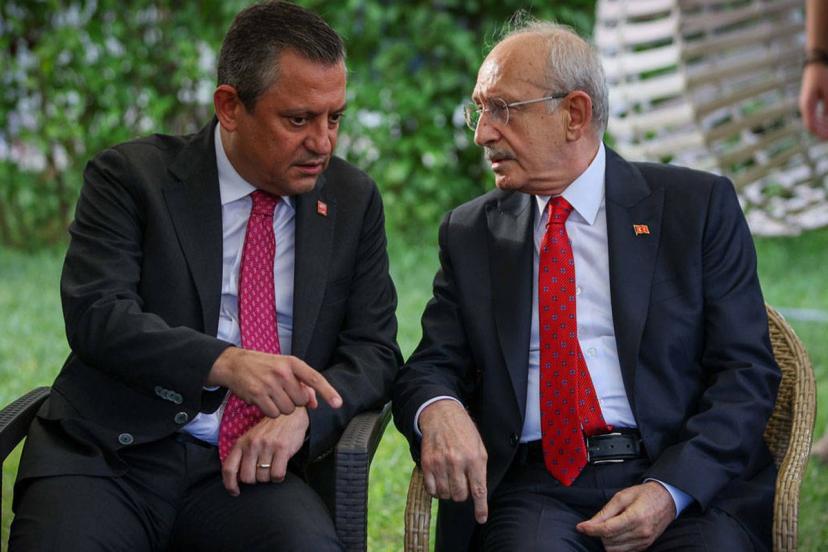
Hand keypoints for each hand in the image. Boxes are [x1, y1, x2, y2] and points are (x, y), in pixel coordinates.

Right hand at [207, 347, 341, 417]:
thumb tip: (314, 403)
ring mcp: (269, 383)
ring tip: (272, 396)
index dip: (328, 391)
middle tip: (282, 392)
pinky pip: (273, 414)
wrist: (235, 363)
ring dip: (282, 408)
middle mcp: (282, 372)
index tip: (338, 403)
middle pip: (301, 401)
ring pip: (288, 409)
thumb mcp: (285, 368)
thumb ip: (302, 384)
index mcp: (292, 363)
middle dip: (294, 401)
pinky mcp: (257, 394)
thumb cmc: (264, 366)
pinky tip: (264, 401)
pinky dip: (271, 412)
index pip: (314, 378)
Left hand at [221, 406, 309, 495]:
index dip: (230, 484)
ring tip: (272, 468)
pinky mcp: (282, 449)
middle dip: (255, 480)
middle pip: (247, 478)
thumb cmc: (270, 429)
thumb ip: (243, 454)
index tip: (235, 492)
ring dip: (268, 478)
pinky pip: (277, 475)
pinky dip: (278, 477)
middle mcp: (252, 445)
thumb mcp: (251, 437)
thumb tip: (237, 477)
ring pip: (263, 478)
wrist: (289, 413)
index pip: (229, 469)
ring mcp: (267, 446)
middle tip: (261, 473)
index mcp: (242, 442)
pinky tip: (280, 469)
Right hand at [418, 400, 488, 522]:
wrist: (441, 414)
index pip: (479, 490)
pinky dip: (436, 490)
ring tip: (450, 479)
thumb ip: (479, 470)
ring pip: (445, 494)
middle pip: (460, 495)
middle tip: (461, 484)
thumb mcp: (479, 447)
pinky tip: (439, 480)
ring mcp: (441, 463)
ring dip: (448, 492)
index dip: (481, 508)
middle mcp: (457, 462)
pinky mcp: (427, 463)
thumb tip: (478, 493)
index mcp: (475, 458)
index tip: (481, 518)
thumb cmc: (463, 432)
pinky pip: (431, 489)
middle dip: (462, 494)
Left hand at [576, 481, 674, 551]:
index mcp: (635, 517)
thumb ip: (605, 512)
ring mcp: (644, 541)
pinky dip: (616, 544)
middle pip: (609, 541)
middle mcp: (641, 532)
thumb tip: (589, 523)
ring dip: (607, 540)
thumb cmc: (644, 495)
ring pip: (615, 549)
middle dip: (599, 533)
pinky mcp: (645, 546)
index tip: (580, 527)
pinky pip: (624, 551)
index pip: (607, 530)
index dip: (591, 530)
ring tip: (609, 526)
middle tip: (599, 521)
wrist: (667, 499)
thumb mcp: (622, 496)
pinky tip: (617, 533)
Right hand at [800, 63, 827, 138]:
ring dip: (825, 128)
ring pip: (815, 123)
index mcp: (807, 105)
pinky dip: (825, 121)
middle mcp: (805, 107)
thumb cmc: (823, 74)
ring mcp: (808, 105)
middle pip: (813, 127)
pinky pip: (817, 116)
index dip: (821, 134)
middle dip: (824, 133)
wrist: (817, 62)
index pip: (811, 126)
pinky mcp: (812, 103)